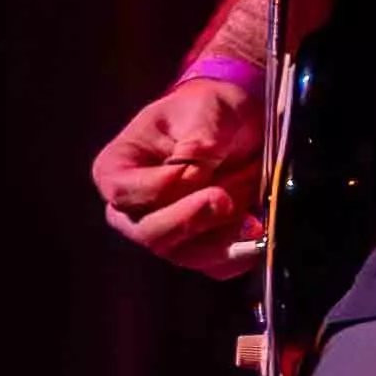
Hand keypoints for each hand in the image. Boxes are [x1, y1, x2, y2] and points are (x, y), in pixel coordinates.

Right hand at [94, 76, 264, 278]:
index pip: (124, 193)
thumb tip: (193, 166)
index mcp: (116, 170)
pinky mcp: (200, 249)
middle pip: (150, 233)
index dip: (160, 188)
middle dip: (192, 219)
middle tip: (225, 199)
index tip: (197, 169)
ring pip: (184, 254)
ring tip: (252, 213)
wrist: (237, 125)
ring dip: (222, 236)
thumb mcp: (206, 108)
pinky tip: (258, 231)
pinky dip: (240, 253)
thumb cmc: (207, 110)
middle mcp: (132, 210)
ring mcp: (166, 234)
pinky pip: (215, 266)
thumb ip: (199, 136)